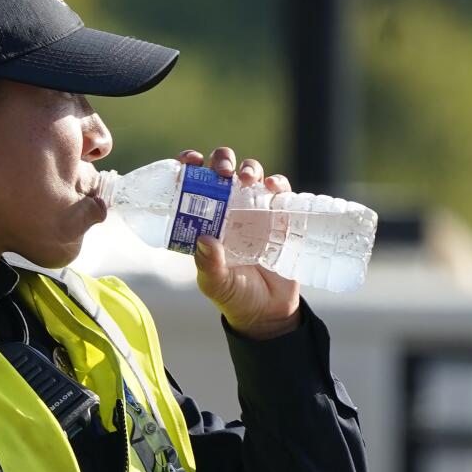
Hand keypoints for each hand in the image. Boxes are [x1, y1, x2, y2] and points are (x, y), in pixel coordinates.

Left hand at [178, 147, 300, 339]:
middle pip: (223, 170)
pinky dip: (277, 182)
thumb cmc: (234, 296)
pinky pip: (281, 191)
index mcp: (205, 219)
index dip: (190, 166)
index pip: (194, 183)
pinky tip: (272, 186)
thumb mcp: (216, 284)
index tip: (191, 162)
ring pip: (251, 173)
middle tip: (221, 172)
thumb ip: (209, 266)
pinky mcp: (281, 216)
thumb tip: (205, 240)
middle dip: (221, 160)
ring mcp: (255, 210)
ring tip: (246, 179)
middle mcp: (228, 209)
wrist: (268, 312)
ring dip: (248, 168)